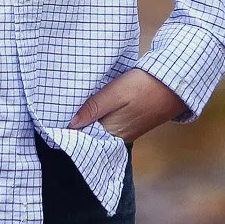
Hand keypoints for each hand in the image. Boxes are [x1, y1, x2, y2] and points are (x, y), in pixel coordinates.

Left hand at [68, 68, 185, 143]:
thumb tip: (71, 124)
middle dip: (75, 128)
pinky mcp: (127, 126)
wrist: (172, 85)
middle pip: (89, 137)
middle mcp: (117, 138)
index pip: (83, 138)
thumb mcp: (115, 93)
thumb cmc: (143, 86)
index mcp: (112, 132)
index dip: (68, 130)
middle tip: (57, 112)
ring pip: (97, 132)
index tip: (52, 120)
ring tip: (69, 109)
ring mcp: (123, 133)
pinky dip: (96, 120)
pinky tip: (89, 110)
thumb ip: (93, 108)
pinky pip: (106, 127)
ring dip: (85, 122)